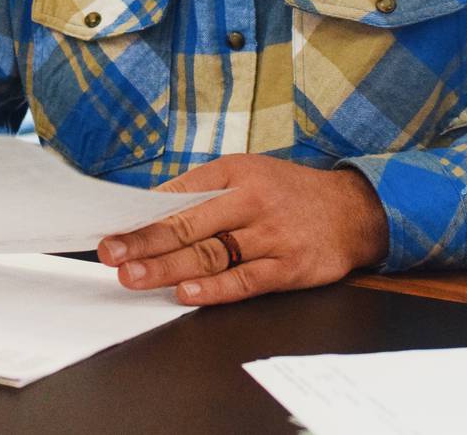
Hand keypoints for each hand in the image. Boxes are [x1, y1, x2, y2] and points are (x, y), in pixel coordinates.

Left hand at [97, 154, 387, 305]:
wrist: (354, 210)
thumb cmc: (289, 192)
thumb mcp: (247, 173)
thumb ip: (202, 190)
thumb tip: (150, 209)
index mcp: (237, 173)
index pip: (181, 195)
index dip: (144, 216)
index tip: (111, 230)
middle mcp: (253, 201)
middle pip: (191, 225)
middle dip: (147, 242)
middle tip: (112, 255)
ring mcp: (272, 235)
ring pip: (212, 254)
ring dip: (169, 268)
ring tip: (134, 277)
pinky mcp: (290, 267)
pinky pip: (246, 280)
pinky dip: (215, 289)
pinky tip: (187, 293)